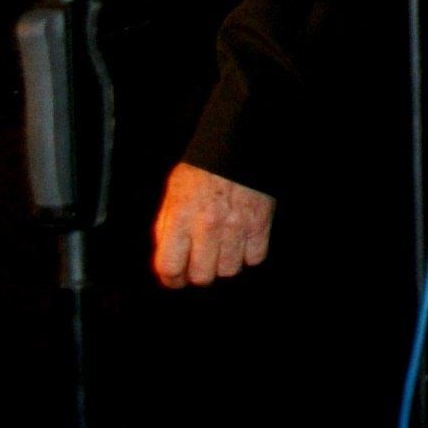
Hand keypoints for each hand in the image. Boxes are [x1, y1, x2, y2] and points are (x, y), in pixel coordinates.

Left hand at [152, 163, 275, 287]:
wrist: (236, 147)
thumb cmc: (202, 171)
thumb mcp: (173, 195)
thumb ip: (167, 228)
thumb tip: (167, 258)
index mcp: (181, 217)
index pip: (170, 268)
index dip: (171, 280)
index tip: (175, 278)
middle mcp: (208, 225)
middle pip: (202, 276)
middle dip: (198, 274)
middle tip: (200, 265)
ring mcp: (236, 226)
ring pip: (229, 271)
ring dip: (224, 265)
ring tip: (222, 252)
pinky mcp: (260, 223)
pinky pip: (255, 258)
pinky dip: (248, 255)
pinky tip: (241, 244)